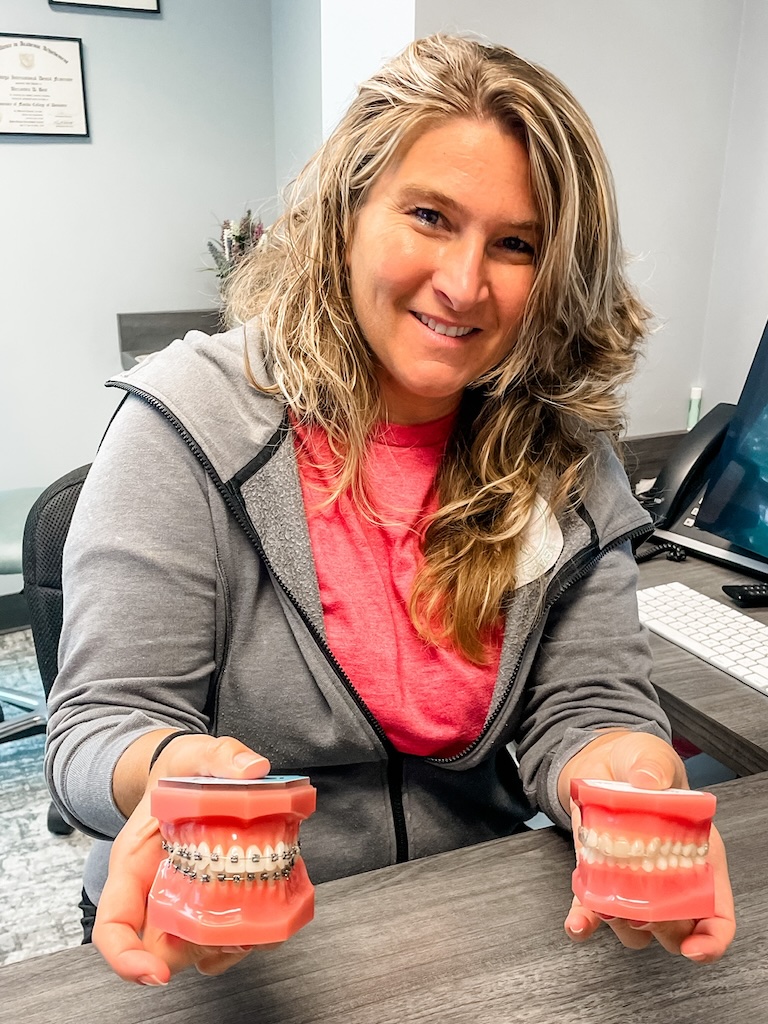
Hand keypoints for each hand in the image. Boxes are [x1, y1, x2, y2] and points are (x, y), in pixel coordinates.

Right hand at [92, 734, 270, 984]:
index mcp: (134, 862)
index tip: (155, 975)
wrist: (188, 773)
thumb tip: (251, 769)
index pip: (114, 923)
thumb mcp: (196, 753)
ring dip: (230, 946)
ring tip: (262, 920)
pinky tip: (273, 911)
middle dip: (200, 950)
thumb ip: (221, 756)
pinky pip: (226, 937)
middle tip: (240, 929)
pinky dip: (251, 935)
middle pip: (163, 948)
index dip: (126, 958)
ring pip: (198, 950)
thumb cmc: (181, 769)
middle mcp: (154, 890)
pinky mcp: (213, 901)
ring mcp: (184, 900)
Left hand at [559, 731, 735, 961]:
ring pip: (636, 929)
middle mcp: (670, 876)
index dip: (713, 938)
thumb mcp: (651, 756)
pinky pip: (593, 912)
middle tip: (644, 912)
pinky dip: (585, 922)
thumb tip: (649, 781)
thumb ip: (654, 767)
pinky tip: (577, 923)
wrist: (601, 760)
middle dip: (662, 931)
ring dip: (623, 926)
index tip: (696, 949)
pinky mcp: (599, 876)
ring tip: (611, 905)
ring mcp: (633, 881)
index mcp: (699, 853)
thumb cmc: (639, 763)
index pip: (717, 910)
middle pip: (678, 928)